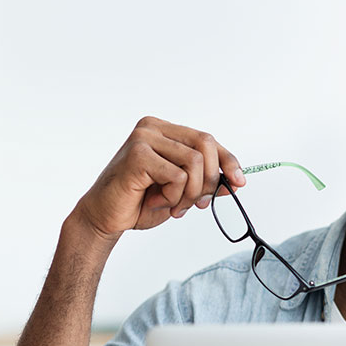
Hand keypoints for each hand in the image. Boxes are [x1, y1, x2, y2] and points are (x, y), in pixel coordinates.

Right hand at [72, 116, 245, 240]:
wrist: (105, 217)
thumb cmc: (140, 202)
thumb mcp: (182, 191)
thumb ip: (205, 182)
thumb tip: (236, 182)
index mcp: (164, 131)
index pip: (207, 140)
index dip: (228, 161)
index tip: (240, 182)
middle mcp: (153, 128)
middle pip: (206, 145)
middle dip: (210, 180)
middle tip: (198, 203)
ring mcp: (143, 138)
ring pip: (194, 163)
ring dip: (190, 193)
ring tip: (173, 205)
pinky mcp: (138, 154)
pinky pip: (177, 176)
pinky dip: (173, 196)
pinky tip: (157, 201)